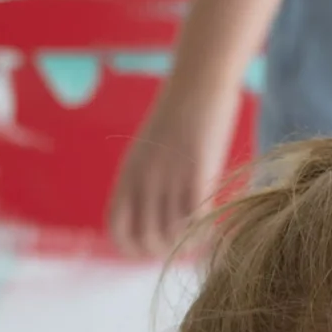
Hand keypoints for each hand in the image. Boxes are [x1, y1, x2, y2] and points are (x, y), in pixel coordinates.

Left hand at [107, 84, 240, 257]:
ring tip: (200, 233)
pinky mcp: (197, 174)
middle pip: (147, 241)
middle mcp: (144, 180)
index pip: (118, 231)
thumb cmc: (179, 118)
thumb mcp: (147, 154)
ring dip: (188, 243)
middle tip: (183, 242)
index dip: (133, 249)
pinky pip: (197, 222)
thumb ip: (143, 188)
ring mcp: (169, 178)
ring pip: (173, 236)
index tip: (152, 248)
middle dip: (165, 251)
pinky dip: (205, 230)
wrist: (200, 80)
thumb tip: (151, 229)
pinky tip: (213, 220)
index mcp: (127, 175)